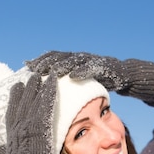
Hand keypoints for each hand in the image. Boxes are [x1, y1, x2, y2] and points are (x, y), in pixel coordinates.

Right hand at [4, 72, 56, 153]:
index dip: (15, 98)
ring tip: (42, 74)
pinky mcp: (40, 123)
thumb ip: (4, 151)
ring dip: (38, 85)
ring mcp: (28, 122)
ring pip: (33, 99)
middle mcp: (17, 124)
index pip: (12, 110)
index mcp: (10, 132)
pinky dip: (49, 91)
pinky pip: (45, 103)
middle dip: (26, 88)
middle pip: (21, 100)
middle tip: (31, 77)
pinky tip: (53, 82)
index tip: (17, 88)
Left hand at [26, 51, 153, 100]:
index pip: (53, 58)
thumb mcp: (81, 84)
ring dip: (62, 64)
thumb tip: (47, 96)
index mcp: (73, 62)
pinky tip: (74, 76)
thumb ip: (68, 86)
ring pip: (74, 60)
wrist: (126, 75)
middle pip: (60, 56)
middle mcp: (81, 58)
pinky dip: (83, 71)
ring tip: (52, 71)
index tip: (26, 66)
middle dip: (47, 61)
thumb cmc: (101, 82)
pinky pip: (92, 68)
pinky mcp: (104, 66)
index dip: (40, 60)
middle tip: (35, 68)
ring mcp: (92, 60)